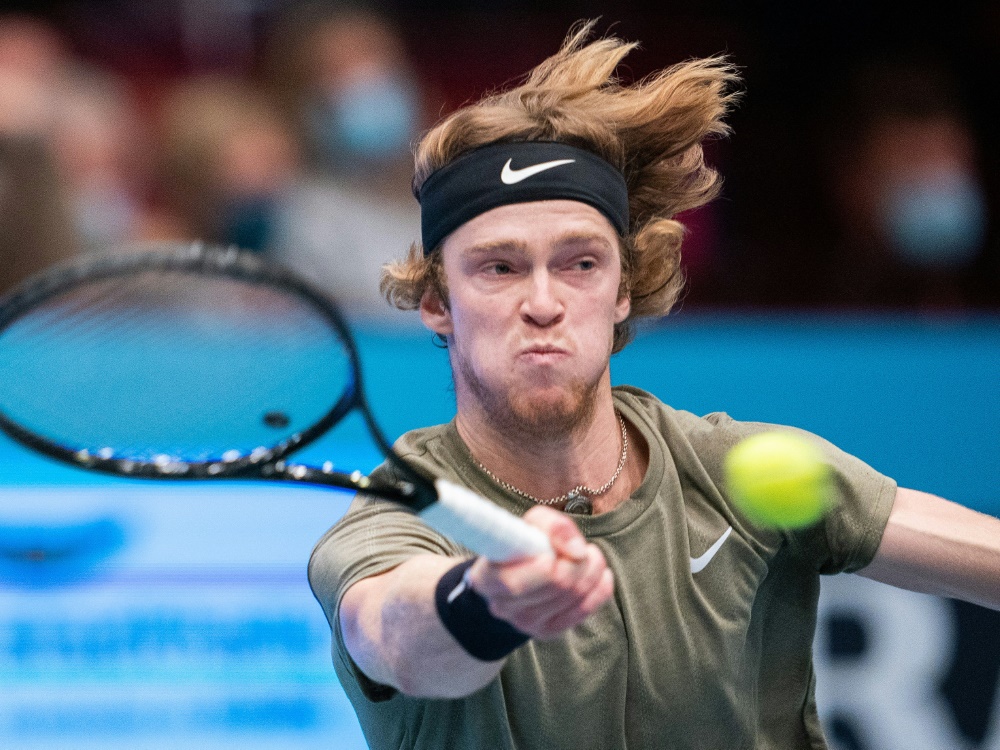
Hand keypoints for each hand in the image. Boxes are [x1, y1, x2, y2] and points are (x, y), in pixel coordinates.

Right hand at [466, 505, 613, 638]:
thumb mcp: (531, 523)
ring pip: (573, 596)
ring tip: (589, 555)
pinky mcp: (547, 632)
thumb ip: (553, 525)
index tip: (551, 553)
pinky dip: (600, 588)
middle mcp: (502, 606)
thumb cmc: (521, 544)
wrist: (516, 572)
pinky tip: (600, 573)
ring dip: (592, 570)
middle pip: (556, 585)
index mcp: (486, 579)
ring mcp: (524, 623)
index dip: (543, 567)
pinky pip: (585, 610)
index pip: (517, 583)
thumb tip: (578, 551)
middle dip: (577, 561)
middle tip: (581, 548)